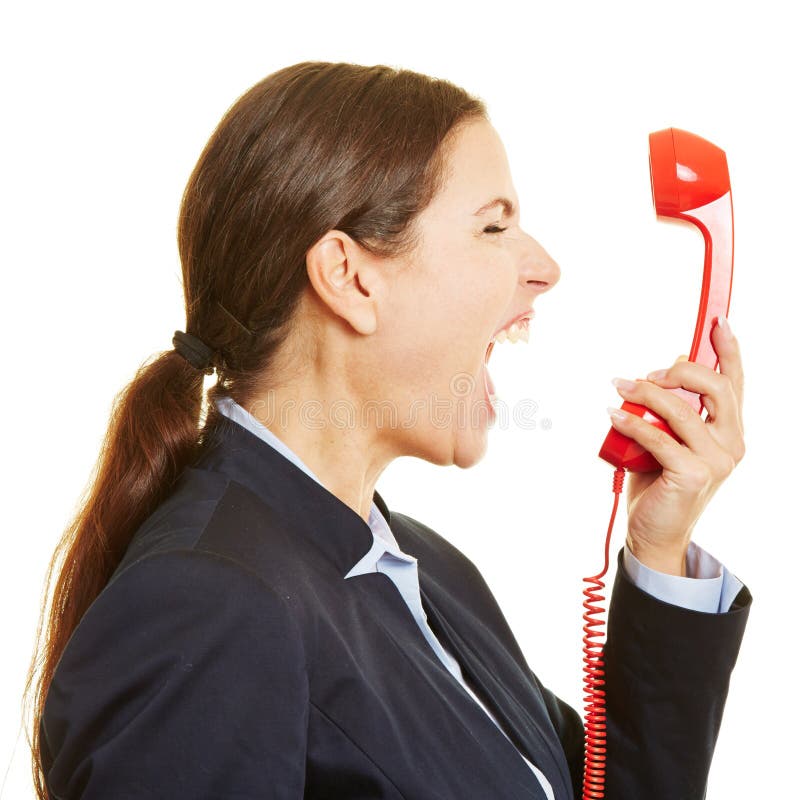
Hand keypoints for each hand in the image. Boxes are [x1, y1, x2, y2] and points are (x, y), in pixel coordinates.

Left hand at [608, 317, 744, 575]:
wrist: (653, 531)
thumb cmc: (657, 482)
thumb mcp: (668, 438)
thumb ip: (673, 408)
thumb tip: (669, 366)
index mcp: (728, 431)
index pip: (734, 383)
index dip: (728, 350)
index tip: (717, 322)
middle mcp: (731, 443)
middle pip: (715, 387)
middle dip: (679, 371)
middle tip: (646, 374)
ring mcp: (716, 461)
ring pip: (681, 410)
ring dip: (645, 393)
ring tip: (619, 387)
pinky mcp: (693, 475)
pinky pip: (658, 437)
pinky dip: (632, 422)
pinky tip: (613, 415)